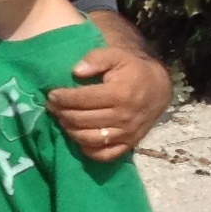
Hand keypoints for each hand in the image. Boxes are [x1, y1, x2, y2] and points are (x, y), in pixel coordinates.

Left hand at [47, 42, 171, 163]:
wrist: (159, 90)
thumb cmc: (134, 71)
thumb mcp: (117, 56)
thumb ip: (96, 59)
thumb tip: (76, 71)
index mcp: (119, 94)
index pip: (83, 99)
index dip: (63, 98)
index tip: (51, 95)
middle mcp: (123, 117)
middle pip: (82, 120)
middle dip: (62, 113)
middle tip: (53, 107)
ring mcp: (126, 134)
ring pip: (89, 138)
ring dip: (70, 130)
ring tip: (62, 119)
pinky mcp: (128, 145)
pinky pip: (104, 155)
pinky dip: (87, 149)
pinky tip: (78, 137)